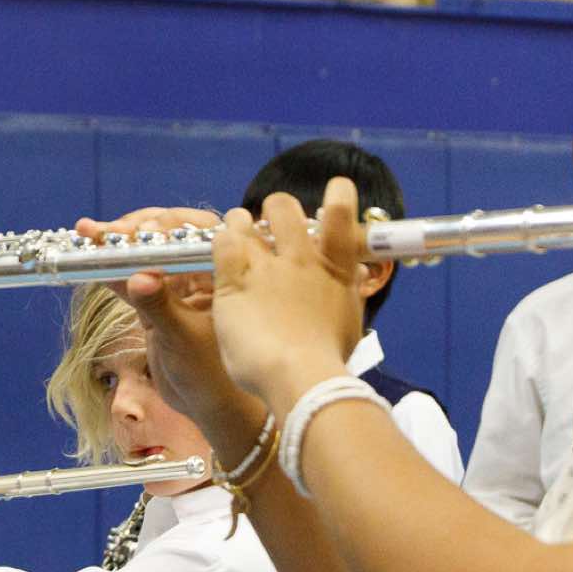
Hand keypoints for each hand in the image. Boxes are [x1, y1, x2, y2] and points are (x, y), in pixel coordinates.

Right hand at [74, 207, 256, 430]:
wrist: (208, 405)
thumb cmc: (212, 373)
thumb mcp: (184, 338)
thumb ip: (160, 307)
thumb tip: (137, 277)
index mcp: (223, 271)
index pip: (195, 233)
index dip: (166, 228)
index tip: (140, 232)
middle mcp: (200, 272)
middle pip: (166, 237)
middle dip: (135, 230)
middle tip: (108, 231)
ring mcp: (177, 287)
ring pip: (146, 256)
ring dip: (117, 245)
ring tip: (88, 232)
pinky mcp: (157, 303)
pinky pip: (133, 279)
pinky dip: (111, 269)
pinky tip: (89, 256)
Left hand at [209, 181, 366, 409]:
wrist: (301, 377)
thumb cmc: (327, 359)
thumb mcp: (349, 321)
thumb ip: (346, 293)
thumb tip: (352, 276)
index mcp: (335, 268)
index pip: (341, 214)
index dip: (337, 196)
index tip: (333, 194)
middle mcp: (301, 259)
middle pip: (282, 207)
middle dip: (274, 210)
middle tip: (267, 229)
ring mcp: (266, 268)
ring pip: (243, 221)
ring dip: (238, 224)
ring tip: (235, 236)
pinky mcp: (234, 282)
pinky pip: (222, 244)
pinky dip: (220, 244)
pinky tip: (220, 255)